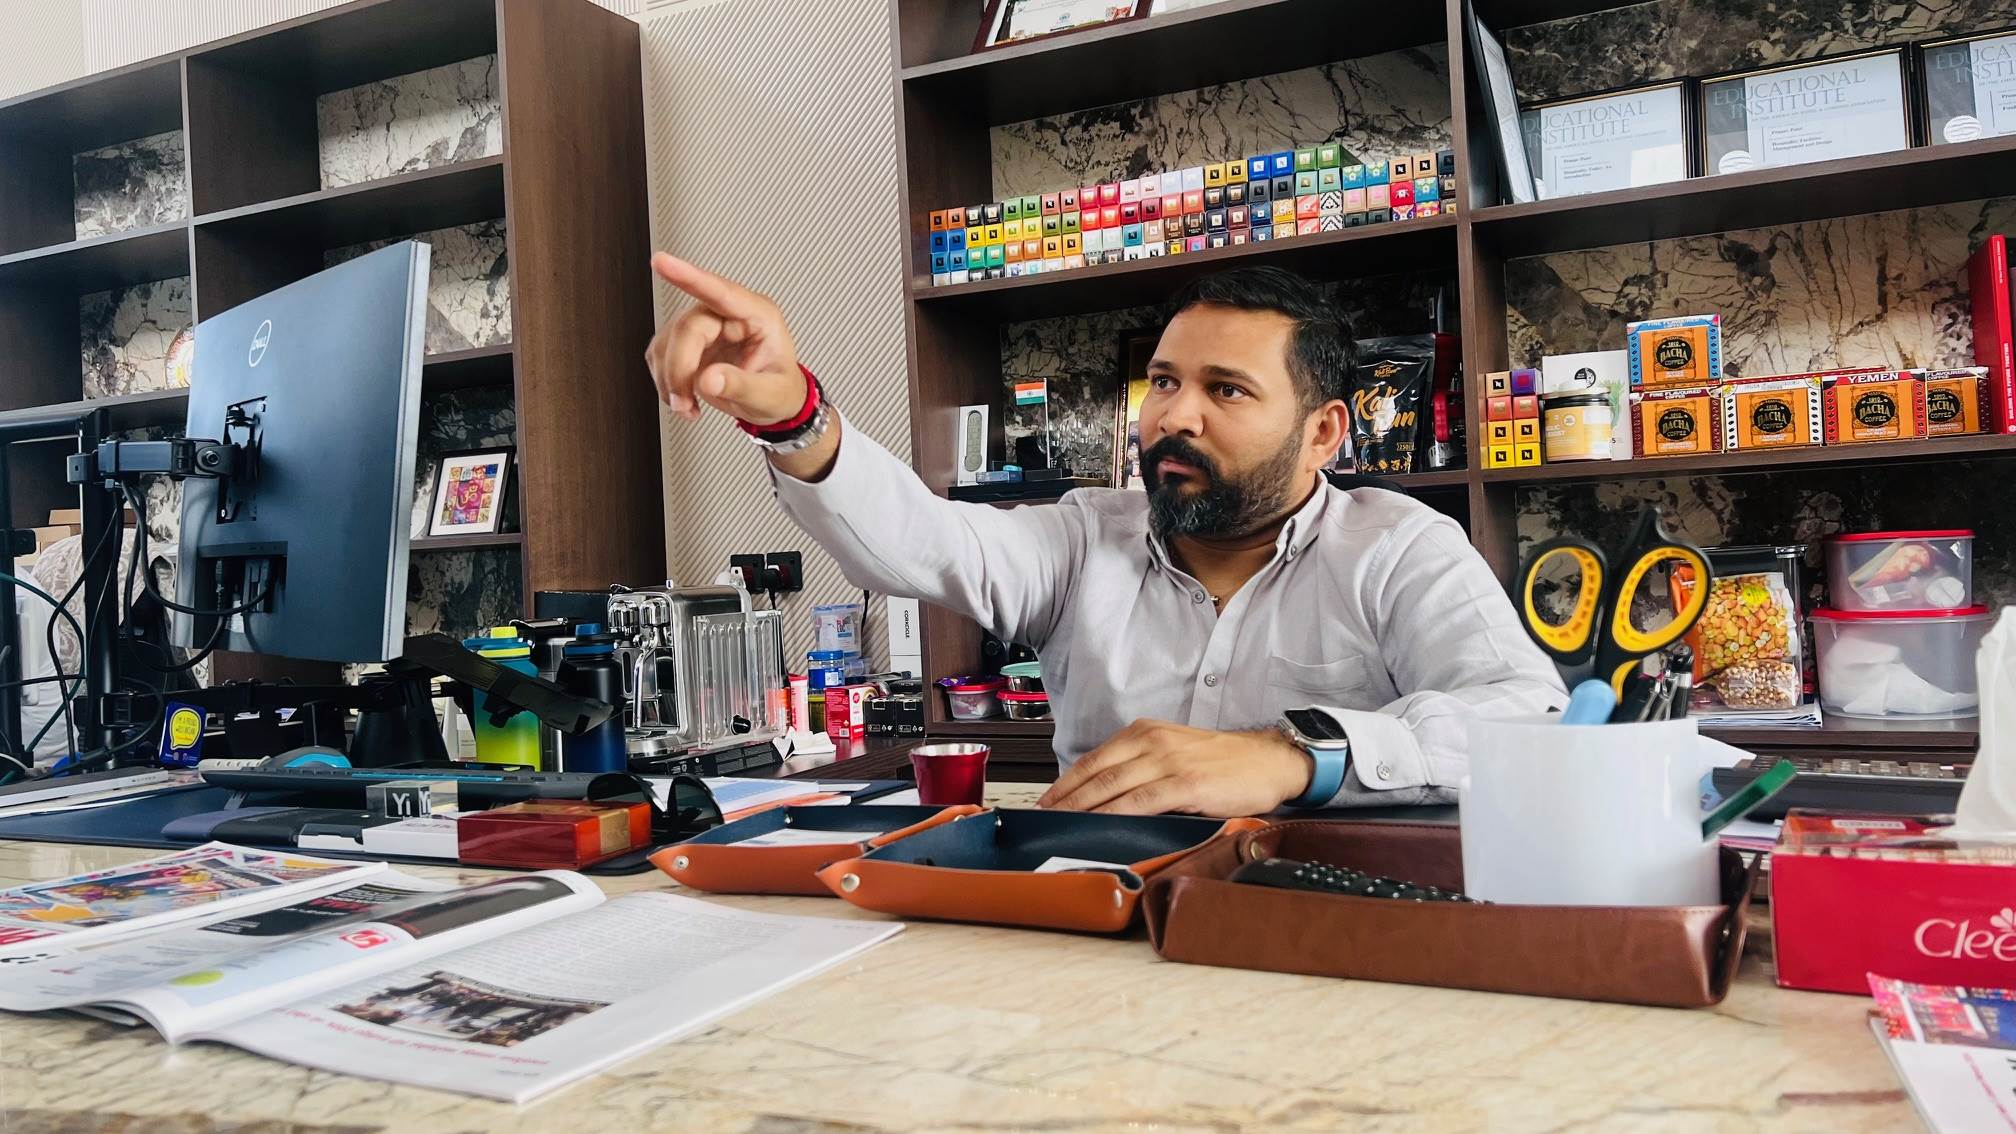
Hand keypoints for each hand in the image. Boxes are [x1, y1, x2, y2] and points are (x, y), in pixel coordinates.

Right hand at [645, 254, 805, 424]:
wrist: (774, 405)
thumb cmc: (780, 391)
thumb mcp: (771, 395)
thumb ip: (742, 386)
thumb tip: (708, 380)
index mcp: (758, 316)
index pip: (721, 292)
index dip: (689, 276)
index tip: (661, 262)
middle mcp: (728, 315)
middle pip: (687, 328)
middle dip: (679, 369)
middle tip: (684, 402)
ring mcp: (705, 327)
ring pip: (667, 342)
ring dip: (670, 379)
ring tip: (688, 405)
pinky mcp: (687, 343)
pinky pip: (661, 355)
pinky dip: (666, 382)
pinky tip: (683, 398)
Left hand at [1036, 720, 1313, 817]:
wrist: (1270, 760)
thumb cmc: (1224, 761)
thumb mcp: (1175, 750)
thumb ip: (1143, 764)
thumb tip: (1107, 795)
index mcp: (1146, 731)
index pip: (1094, 758)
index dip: (1066, 782)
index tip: (1047, 801)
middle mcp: (1152, 741)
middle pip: (1096, 772)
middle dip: (1065, 798)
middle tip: (1043, 819)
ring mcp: (1168, 761)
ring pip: (1112, 786)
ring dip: (1082, 808)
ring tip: (1062, 826)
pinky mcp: (1186, 784)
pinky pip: (1141, 801)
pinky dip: (1115, 814)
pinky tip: (1099, 826)